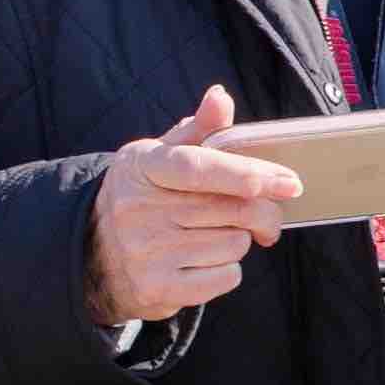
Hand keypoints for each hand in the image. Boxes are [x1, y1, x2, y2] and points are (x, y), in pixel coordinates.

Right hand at [90, 88, 300, 327]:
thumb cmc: (143, 197)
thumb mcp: (159, 157)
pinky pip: (226, 277)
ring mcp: (146, 252)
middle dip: (265, 212)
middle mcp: (139, 209)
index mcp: (142, 167)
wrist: (96, 255)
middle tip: (270, 216)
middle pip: (232, 208)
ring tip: (216, 236)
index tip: (287, 181)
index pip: (198, 167)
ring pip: (234, 243)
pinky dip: (228, 270)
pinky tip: (206, 262)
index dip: (244, 172)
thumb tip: (220, 96)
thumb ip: (197, 130)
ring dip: (239, 240)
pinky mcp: (158, 288)